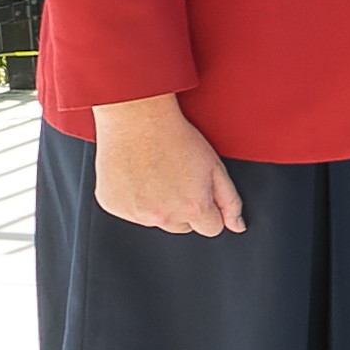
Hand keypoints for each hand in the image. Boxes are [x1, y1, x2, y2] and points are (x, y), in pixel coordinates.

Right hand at [90, 96, 243, 236]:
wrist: (137, 120)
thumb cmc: (176, 138)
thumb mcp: (215, 166)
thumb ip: (230, 201)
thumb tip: (237, 226)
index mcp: (193, 208)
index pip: (211, 228)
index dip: (209, 209)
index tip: (200, 192)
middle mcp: (163, 216)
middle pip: (182, 226)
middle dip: (183, 209)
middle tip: (177, 177)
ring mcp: (135, 213)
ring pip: (155, 220)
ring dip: (158, 204)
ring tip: (156, 173)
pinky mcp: (112, 206)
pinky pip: (129, 211)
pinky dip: (134, 199)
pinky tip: (137, 175)